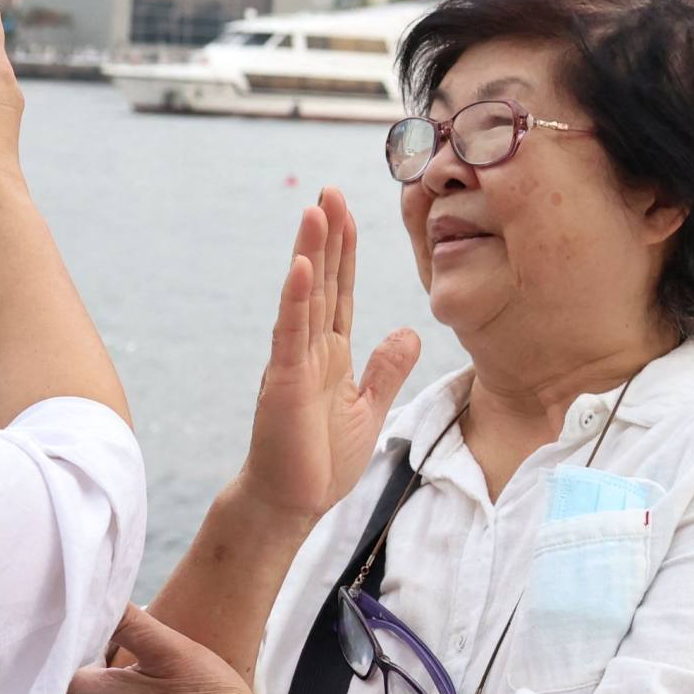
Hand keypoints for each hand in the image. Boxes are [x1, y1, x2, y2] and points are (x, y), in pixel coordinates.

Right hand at [234, 189, 424, 531]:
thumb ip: (386, 368)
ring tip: (316, 210)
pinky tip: (300, 266)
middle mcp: (310, 348)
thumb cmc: (321, 459)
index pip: (340, 290)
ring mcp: (295, 361)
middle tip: (330, 190)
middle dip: (327, 236)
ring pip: (304, 296)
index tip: (347, 211)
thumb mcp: (369, 407)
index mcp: (331, 352)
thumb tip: (408, 330)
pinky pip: (291, 333)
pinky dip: (295, 299)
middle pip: (321, 281)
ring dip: (310, 253)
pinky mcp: (285, 382)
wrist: (290, 503)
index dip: (344, 251)